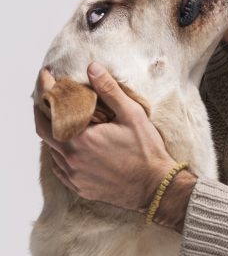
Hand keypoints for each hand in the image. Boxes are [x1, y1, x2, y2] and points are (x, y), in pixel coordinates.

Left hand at [34, 62, 177, 212]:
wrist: (155, 186)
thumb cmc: (146, 150)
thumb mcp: (131, 114)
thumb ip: (109, 90)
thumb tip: (92, 68)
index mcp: (80, 139)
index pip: (48, 113)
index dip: (44, 92)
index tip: (46, 77)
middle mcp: (71, 159)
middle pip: (44, 132)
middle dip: (44, 113)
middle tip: (51, 99)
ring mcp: (75, 176)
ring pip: (52, 151)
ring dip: (55, 135)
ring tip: (65, 122)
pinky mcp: (81, 187)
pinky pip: (61, 169)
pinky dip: (61, 155)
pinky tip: (73, 148)